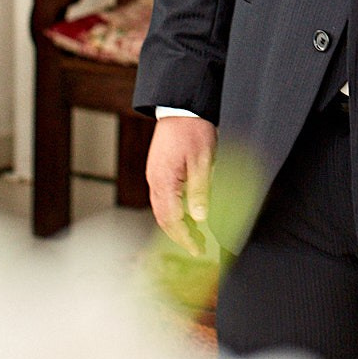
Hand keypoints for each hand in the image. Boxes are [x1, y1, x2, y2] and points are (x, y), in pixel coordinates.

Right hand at [145, 114, 216, 253]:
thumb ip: (200, 191)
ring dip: (177, 225)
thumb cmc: (192, 130)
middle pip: (163, 219)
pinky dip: (174, 211)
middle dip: (180, 236)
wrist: (180, 108)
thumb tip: (200, 219)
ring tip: (196, 233)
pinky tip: (188, 212)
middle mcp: (155, 182)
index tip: (197, 250)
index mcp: (165, 182)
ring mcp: (155, 177)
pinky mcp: (158, 171)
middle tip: (197, 246)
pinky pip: (163, 199)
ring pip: (162, 210)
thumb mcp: (202, 162)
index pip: (173, 221)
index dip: (185, 238)